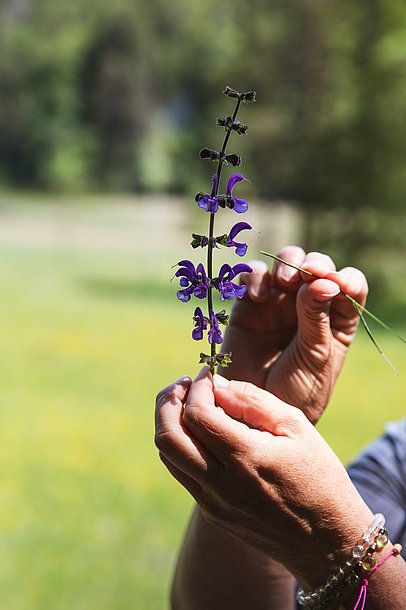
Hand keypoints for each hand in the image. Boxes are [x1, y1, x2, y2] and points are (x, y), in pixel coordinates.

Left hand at [155, 368, 372, 589]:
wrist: (327, 543)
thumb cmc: (319, 477)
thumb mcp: (296, 427)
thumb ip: (253, 401)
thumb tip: (217, 384)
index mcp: (247, 458)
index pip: (197, 414)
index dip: (197, 387)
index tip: (208, 373)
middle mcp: (222, 484)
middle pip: (167, 436)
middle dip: (168, 402)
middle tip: (185, 384)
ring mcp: (212, 502)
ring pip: (168, 455)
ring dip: (171, 423)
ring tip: (191, 404)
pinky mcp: (212, 512)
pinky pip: (182, 472)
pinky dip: (183, 444)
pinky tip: (204, 432)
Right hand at [220, 245, 367, 421]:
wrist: (254, 412)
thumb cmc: (295, 391)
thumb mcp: (314, 356)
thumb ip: (316, 317)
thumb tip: (323, 281)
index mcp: (336, 319)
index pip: (349, 285)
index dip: (345, 278)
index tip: (339, 284)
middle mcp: (308, 305)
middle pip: (316, 266)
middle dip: (314, 264)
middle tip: (307, 273)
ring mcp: (277, 302)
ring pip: (285, 262)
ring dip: (286, 264)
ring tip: (284, 281)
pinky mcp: (248, 304)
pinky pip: (251, 276)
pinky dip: (254, 277)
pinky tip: (257, 296)